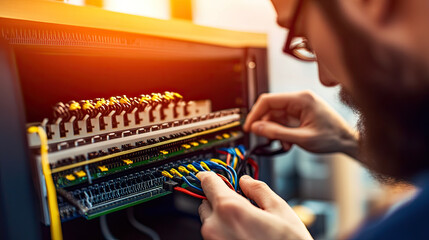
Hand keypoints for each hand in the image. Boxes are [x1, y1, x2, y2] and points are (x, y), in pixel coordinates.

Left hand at [198, 171, 312, 239]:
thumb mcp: (279, 210)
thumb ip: (258, 189)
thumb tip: (246, 181)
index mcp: (230, 209)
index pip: (208, 182)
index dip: (210, 175)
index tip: (211, 174)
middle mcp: (215, 227)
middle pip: (206, 202)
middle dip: (220, 200)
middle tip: (242, 204)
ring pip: (209, 221)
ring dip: (222, 217)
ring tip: (247, 224)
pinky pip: (215, 236)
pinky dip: (224, 232)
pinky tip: (244, 235)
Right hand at [243, 91, 358, 157]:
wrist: (348, 141)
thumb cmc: (332, 138)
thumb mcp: (302, 138)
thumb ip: (277, 133)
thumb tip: (257, 128)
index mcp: (301, 99)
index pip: (268, 100)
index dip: (255, 114)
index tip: (249, 127)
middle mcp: (300, 99)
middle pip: (271, 108)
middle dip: (265, 124)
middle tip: (262, 138)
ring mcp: (300, 105)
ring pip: (276, 115)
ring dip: (274, 130)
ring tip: (283, 143)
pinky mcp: (301, 113)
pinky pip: (284, 120)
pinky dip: (281, 131)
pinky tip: (288, 141)